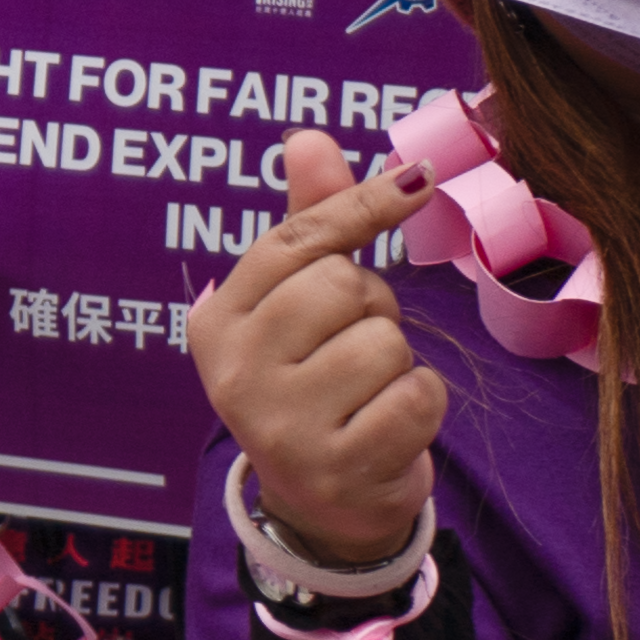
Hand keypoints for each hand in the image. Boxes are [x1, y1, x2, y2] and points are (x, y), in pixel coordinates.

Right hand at [189, 132, 447, 565]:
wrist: (326, 502)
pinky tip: (387, 425)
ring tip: (367, 391)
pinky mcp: (336, 468)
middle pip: (344, 286)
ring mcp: (281, 426)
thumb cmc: (318, 380)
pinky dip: (422, 405)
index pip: (297, 241)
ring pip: (385, 341)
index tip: (419, 181)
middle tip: (354, 346)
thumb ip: (311, 222)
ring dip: (397, 362)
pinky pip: (416, 396)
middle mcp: (235, 374)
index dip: (362, 205)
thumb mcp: (300, 302)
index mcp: (218, 321)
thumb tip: (307, 137)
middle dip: (372, 308)